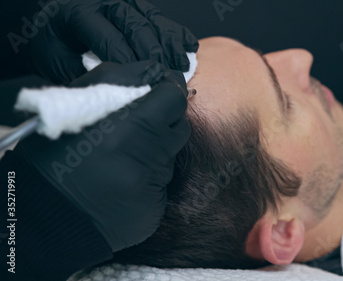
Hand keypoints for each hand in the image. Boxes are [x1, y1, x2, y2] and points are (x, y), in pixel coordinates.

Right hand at [15, 62, 189, 251]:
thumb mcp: (76, 103)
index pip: (174, 98)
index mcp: (131, 124)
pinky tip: (122, 181)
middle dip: (165, 122)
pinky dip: (147, 179)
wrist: (45, 211)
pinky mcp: (154, 208)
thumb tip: (153, 71)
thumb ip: (118, 80)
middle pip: (179, 127)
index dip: (167, 93)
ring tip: (124, 155)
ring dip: (155, 151)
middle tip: (141, 126)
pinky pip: (162, 184)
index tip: (158, 93)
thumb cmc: (54, 151)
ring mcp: (154, 184)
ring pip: (170, 155)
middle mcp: (148, 155)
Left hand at [23, 0, 197, 83]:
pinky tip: (190, 46)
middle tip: (164, 76)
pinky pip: (161, 17)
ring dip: (170, 43)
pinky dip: (177, 32)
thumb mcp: (59, 63)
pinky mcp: (137, 6)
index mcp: (79, 14)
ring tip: (181, 65)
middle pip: (135, 25)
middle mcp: (104, 2)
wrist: (53, 27)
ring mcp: (124, 2)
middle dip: (153, 53)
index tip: (141, 84)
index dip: (127, 64)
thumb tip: (113, 92)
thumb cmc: (57, 47)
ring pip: (152, 19)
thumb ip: (83, 75)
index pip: (109, 39)